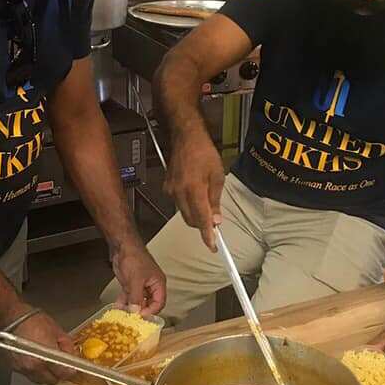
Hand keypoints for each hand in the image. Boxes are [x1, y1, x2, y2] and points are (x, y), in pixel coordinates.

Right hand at [6, 307, 77, 384]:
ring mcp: (24, 368)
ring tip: (48, 361)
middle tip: (61, 363)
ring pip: (42, 380)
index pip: (64, 373)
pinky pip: (31, 375)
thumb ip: (67, 347)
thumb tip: (73, 357)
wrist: (12, 318)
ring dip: (47, 374)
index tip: (73, 366)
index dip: (71, 370)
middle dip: (59, 373)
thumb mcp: (57, 331)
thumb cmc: (33, 321)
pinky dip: (36, 371)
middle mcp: (34, 366)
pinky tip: (37, 360)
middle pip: (53, 380)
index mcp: (46, 356)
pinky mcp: (16, 368)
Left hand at [111, 242, 165, 315]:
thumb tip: (136, 312)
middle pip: (149, 304)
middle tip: (132, 319)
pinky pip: (129, 297)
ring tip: (124, 316)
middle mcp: (151, 286)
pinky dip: (124, 302)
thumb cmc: (134, 258)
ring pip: (138, 302)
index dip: (151, 311)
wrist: (122, 247)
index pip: (159, 303)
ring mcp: (140, 285)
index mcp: (158, 284)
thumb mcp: (136, 279)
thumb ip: (136, 297)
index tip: (141, 317)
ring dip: (131, 308)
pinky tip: (118, 307)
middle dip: (140, 312)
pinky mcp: (131, 284)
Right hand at [163, 128, 224, 251]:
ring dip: (195, 214)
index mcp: (194, 189)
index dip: (207, 235)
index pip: (201, 219)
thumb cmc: (204, 153)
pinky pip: (179, 204)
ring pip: (184, 213)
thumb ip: (215, 201)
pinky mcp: (167, 188)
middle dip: (202, 224)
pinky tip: (195, 193)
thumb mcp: (217, 176)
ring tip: (205, 201)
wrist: (186, 138)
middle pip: (191, 220)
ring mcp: (171, 191)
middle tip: (214, 221)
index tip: (213, 246)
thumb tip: (216, 220)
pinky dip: (188, 204)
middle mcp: (180, 193)